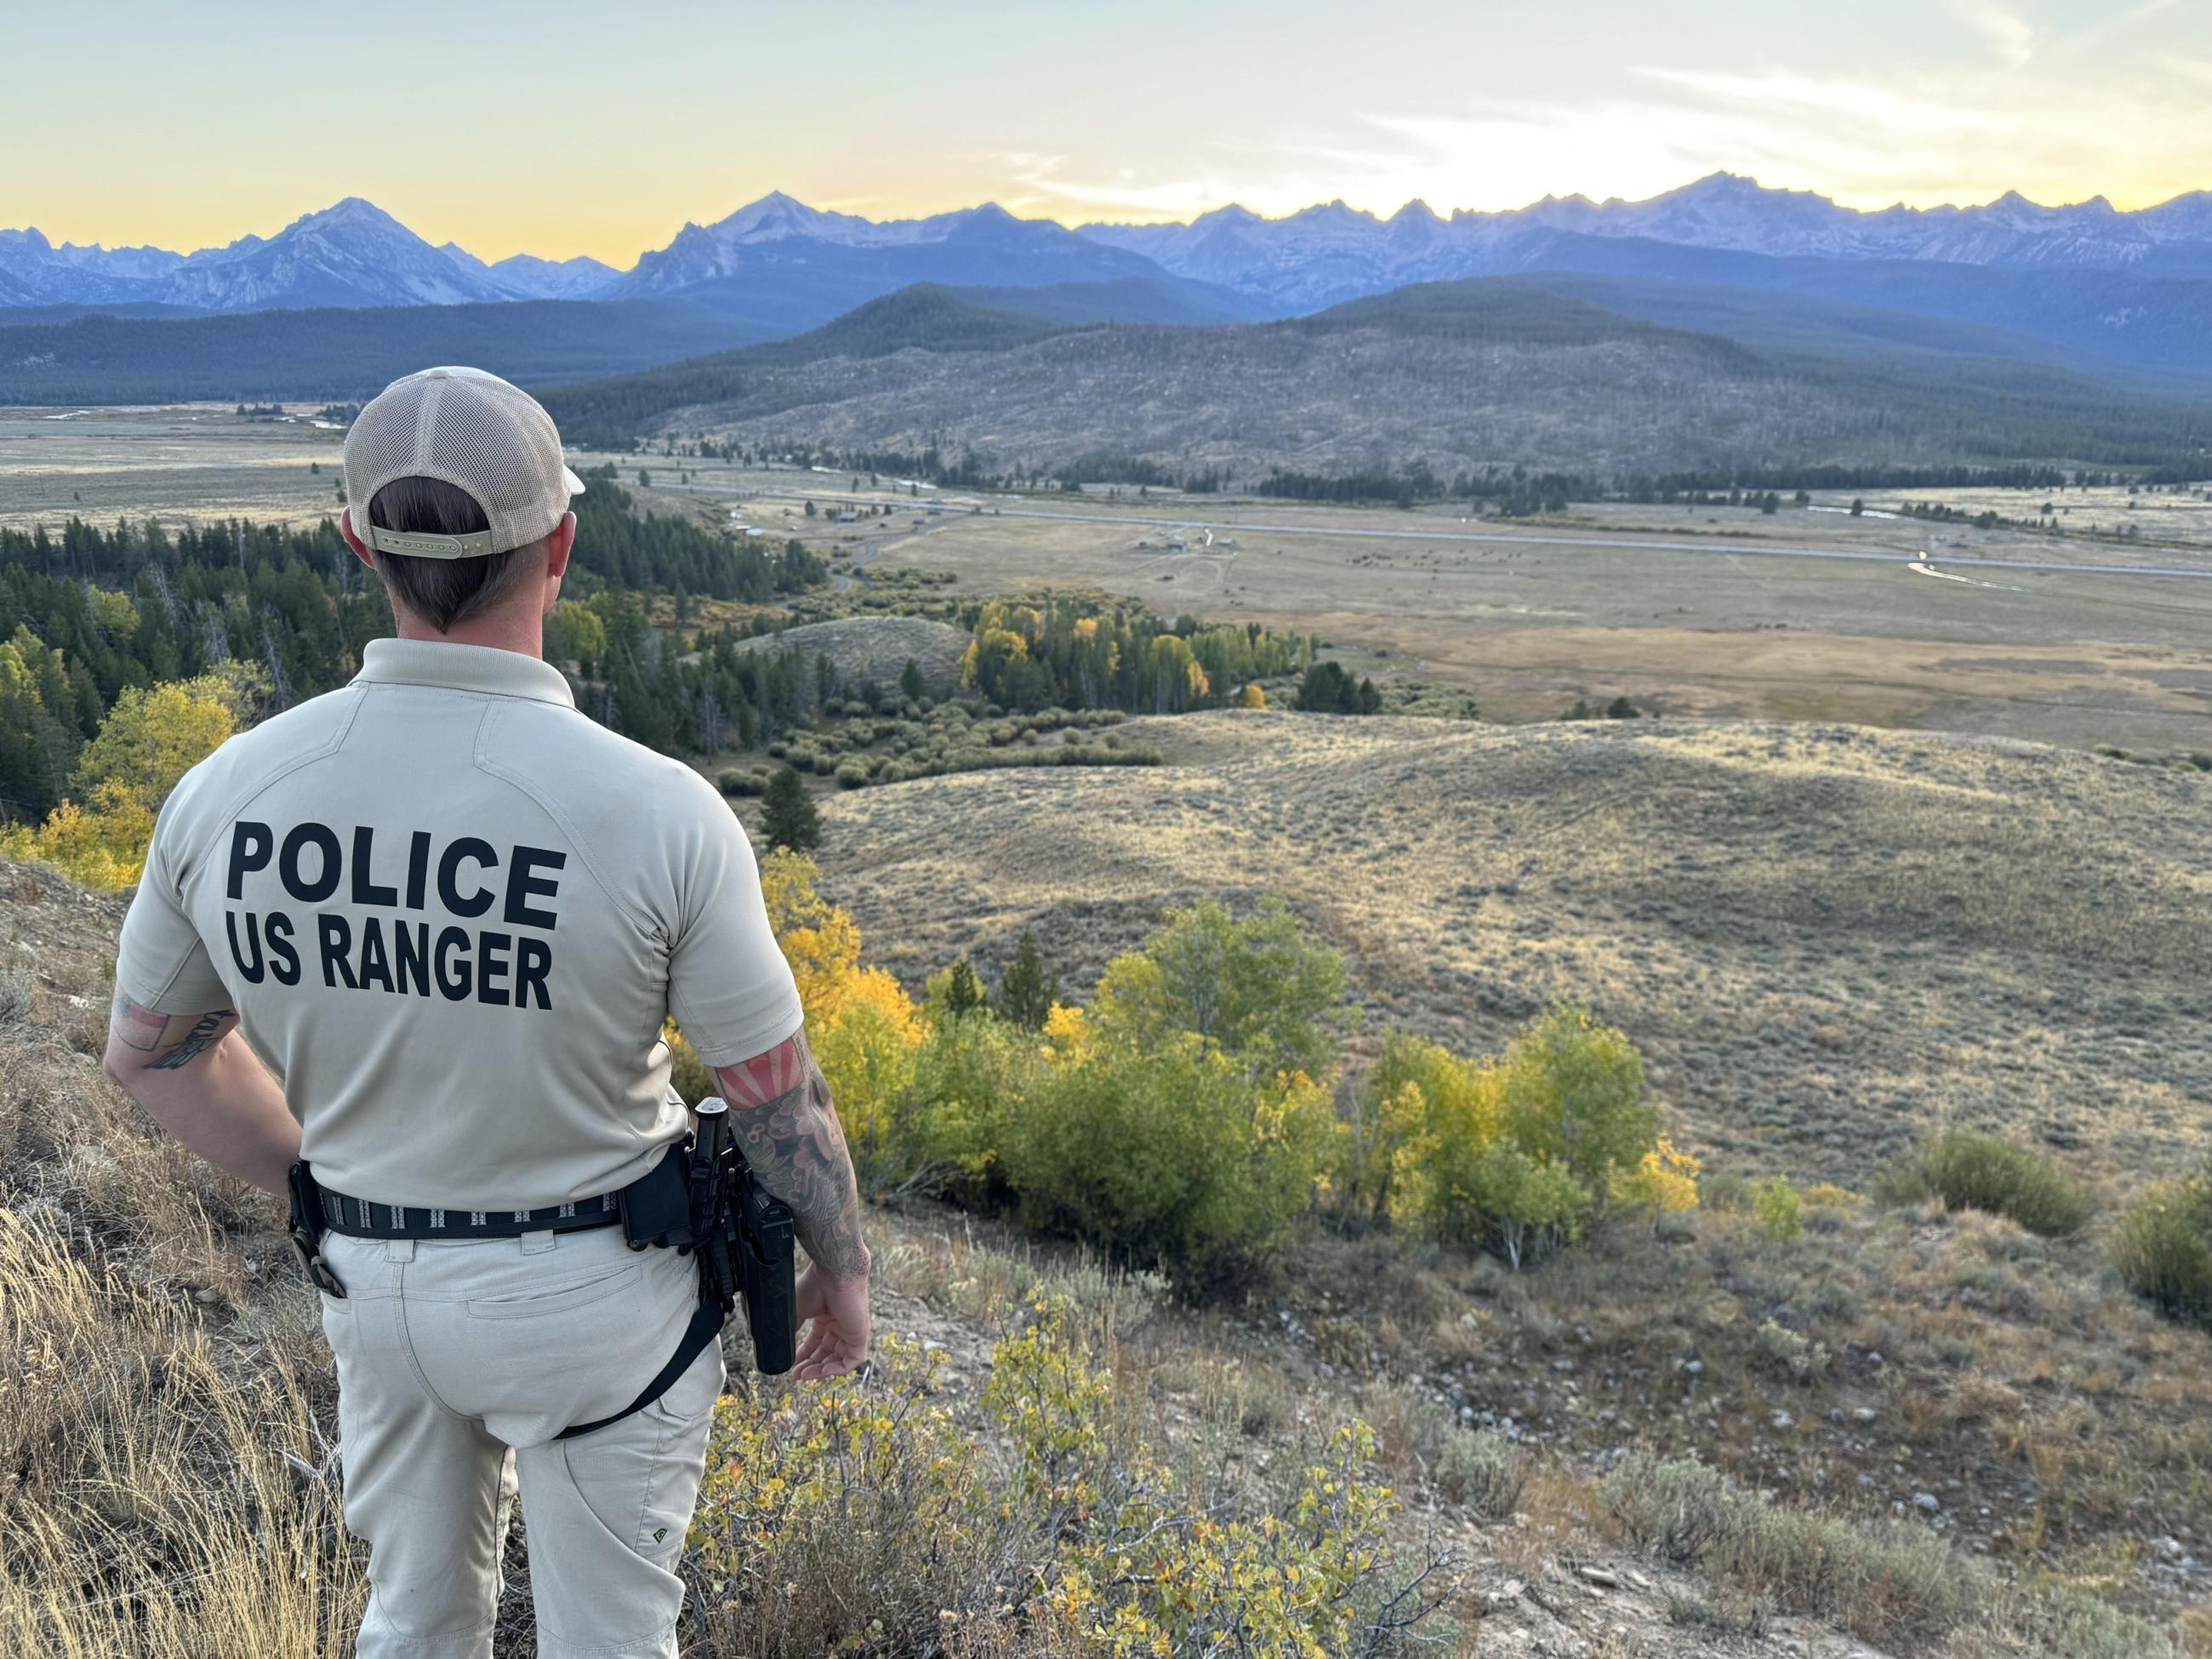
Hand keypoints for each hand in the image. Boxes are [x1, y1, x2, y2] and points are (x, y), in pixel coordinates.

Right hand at [791, 1259, 869, 1379]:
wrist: (833, 1274)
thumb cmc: (815, 1285)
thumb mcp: (797, 1310)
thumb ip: (793, 1328)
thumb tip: (782, 1345)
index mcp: (826, 1318)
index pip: (816, 1344)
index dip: (804, 1357)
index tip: (791, 1367)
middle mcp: (839, 1325)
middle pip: (826, 1354)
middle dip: (810, 1366)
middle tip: (796, 1374)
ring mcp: (850, 1331)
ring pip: (837, 1360)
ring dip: (821, 1370)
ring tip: (804, 1375)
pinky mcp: (860, 1335)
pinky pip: (852, 1360)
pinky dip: (837, 1369)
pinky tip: (821, 1371)